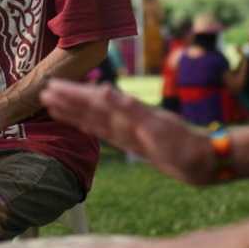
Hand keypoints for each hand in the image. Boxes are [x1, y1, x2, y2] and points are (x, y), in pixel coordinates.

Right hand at [41, 80, 213, 185]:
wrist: (204, 161)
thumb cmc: (183, 145)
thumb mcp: (155, 127)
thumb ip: (129, 109)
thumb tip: (104, 90)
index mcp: (128, 113)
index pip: (93, 101)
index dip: (72, 94)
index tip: (51, 86)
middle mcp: (125, 119)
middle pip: (90, 107)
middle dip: (68, 100)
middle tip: (44, 92)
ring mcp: (129, 131)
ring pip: (94, 119)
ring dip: (75, 112)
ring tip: (53, 105)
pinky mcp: (134, 142)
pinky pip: (104, 133)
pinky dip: (91, 127)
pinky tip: (83, 123)